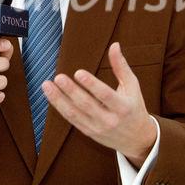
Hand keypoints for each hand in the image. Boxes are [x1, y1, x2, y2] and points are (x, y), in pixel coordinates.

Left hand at [42, 42, 156, 168]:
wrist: (137, 139)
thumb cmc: (134, 107)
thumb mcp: (132, 86)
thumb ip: (121, 66)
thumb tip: (114, 45)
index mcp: (123, 107)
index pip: (105, 95)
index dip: (91, 84)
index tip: (78, 72)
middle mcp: (110, 120)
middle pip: (87, 105)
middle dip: (71, 91)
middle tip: (58, 77)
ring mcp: (97, 128)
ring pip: (75, 114)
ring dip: (59, 100)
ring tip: (47, 85)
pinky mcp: (88, 132)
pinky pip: (72, 119)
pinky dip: (60, 107)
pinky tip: (51, 95)